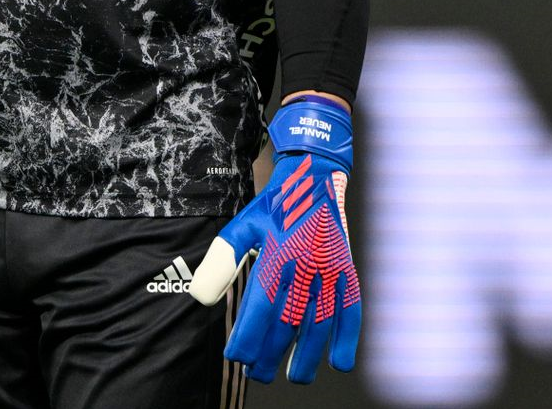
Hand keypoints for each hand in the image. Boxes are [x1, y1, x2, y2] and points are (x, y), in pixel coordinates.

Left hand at [189, 97, 359, 383]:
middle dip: (271, 355)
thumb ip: (221, 261)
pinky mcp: (347, 267)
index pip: (261, 308)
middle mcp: (306, 263)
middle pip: (288, 322)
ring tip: (294, 377)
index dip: (248, 338)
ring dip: (307, 355)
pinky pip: (351, 307)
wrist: (314, 174)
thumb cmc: (275, 205)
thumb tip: (200, 298)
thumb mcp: (242, 225)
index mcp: (277, 253)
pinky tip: (340, 363)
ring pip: (320, 322)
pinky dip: (348, 337)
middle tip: (257, 375)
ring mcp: (330, 267)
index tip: (237, 356)